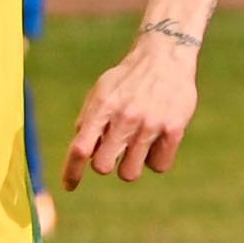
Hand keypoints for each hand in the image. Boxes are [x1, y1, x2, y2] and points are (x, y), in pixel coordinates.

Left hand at [62, 24, 201, 189]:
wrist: (165, 56)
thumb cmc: (128, 79)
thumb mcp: (101, 92)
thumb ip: (89, 121)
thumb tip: (80, 155)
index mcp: (103, 106)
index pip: (80, 148)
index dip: (71, 171)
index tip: (69, 186)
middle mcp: (125, 116)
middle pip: (102, 166)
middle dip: (105, 163)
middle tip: (114, 149)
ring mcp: (151, 124)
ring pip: (129, 173)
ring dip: (129, 165)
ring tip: (136, 146)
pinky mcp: (174, 129)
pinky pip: (158, 166)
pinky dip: (154, 159)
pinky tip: (155, 141)